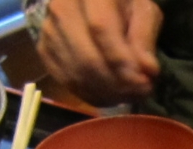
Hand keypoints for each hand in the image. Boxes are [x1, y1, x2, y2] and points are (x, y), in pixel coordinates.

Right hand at [38, 0, 161, 105]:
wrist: (91, 3)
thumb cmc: (122, 5)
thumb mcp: (142, 11)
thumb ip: (144, 38)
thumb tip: (148, 70)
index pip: (101, 28)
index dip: (123, 61)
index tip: (144, 81)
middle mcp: (61, 7)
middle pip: (87, 58)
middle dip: (117, 84)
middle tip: (141, 92)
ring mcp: (49, 31)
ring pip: (77, 75)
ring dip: (108, 93)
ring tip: (130, 94)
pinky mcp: (45, 51)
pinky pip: (68, 83)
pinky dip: (93, 95)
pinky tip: (112, 95)